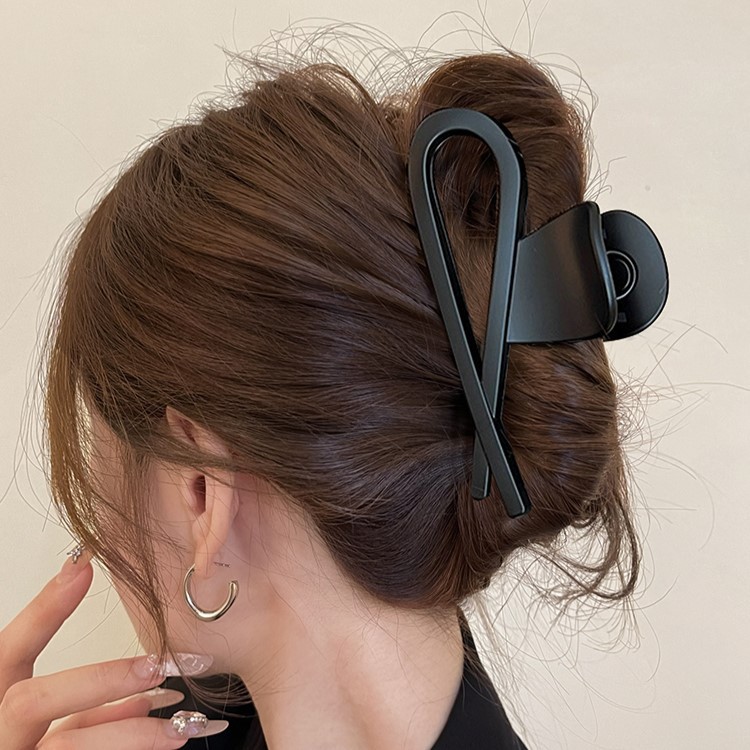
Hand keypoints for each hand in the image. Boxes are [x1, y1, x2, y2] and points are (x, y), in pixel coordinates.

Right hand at [0, 547, 226, 747]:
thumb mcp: (51, 730)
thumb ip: (84, 706)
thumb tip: (145, 691)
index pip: (7, 652)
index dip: (42, 612)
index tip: (83, 569)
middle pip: (31, 700)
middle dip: (99, 679)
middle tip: (157, 667)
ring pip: (65, 747)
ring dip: (129, 733)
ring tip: (179, 727)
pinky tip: (164, 749)